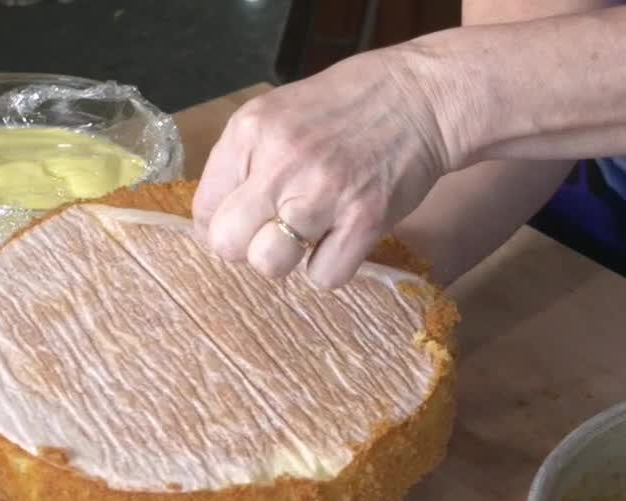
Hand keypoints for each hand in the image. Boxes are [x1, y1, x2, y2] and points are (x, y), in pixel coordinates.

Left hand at [193, 47, 451, 288]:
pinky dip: (331, 267)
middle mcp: (281, 161)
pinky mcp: (365, 218)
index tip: (243, 222)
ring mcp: (324, 192)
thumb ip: (245, 160)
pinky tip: (341, 240)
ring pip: (270, 264)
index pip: (204, 206)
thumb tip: (215, 222)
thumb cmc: (347, 108)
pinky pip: (324, 276)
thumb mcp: (279, 113)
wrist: (420, 98)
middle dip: (246, 247)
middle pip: (228, 243)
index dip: (220, 224)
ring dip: (286, 260)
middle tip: (272, 233)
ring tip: (308, 236)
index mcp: (251, 130)